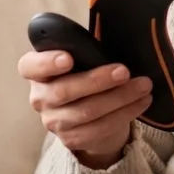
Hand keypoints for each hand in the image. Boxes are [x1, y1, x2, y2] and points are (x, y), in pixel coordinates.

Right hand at [19, 50, 153, 169]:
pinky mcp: (71, 139)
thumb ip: (86, 50)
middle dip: (97, 80)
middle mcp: (39, 98)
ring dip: (120, 98)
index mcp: (36, 72)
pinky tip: (142, 102)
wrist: (92, 113)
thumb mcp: (82, 59)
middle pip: (64, 91)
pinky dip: (125, 113)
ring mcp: (53, 121)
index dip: (47, 63)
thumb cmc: (86, 74)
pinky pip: (99, 128)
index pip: (29, 66)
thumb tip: (116, 35)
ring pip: (86, 112)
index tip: (69, 58)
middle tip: (124, 71)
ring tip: (143, 86)